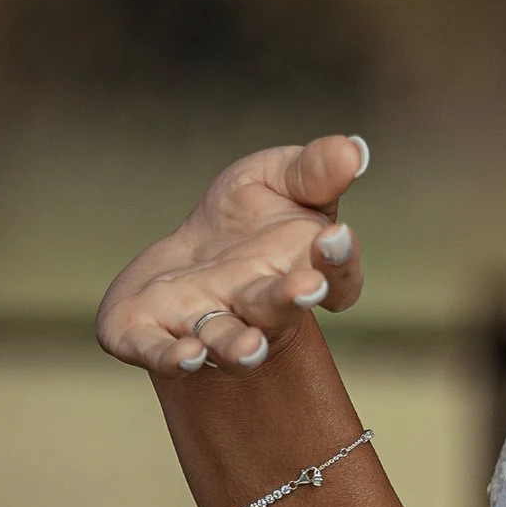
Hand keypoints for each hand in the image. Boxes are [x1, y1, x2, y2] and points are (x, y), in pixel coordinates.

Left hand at [96, 133, 370, 374]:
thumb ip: (314, 170)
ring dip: (239, 347)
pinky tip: (184, 354)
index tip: (336, 236)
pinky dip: (172, 357)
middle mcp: (260, 306)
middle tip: (304, 289)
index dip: (339, 261)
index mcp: (301, 268)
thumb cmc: (244, 218)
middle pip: (279, 309)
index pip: (336, 275)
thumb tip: (353, 149)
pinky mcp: (152, 333)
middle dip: (289, 299)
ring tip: (249, 350)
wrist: (186, 259)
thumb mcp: (277, 177)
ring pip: (228, 341)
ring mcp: (207, 323)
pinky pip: (160, 350)